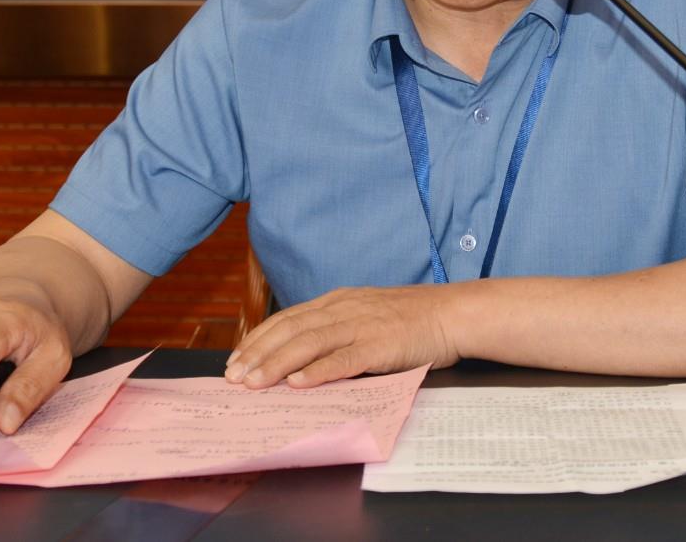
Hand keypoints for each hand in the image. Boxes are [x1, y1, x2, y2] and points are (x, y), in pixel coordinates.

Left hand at [224, 284, 463, 388]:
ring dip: (276, 364)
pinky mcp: (380, 346)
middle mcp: (343, 310)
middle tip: (233, 377)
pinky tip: (298, 384)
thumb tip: (302, 356)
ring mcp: (361, 326)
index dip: (259, 339)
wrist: (451, 314)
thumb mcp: (366, 314)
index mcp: (337, 302)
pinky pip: (343, 360)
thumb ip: (336, 330)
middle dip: (257, 354)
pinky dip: (318, 371)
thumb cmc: (411, 319)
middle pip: (290, 330)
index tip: (236, 359)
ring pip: (309, 344)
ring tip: (254, 383)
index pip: (288, 319)